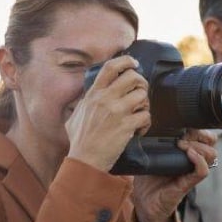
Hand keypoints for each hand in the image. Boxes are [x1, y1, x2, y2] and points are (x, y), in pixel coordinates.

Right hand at [66, 56, 150, 171]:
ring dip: (145, 104)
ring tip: (140, 113)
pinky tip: (140, 129)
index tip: (134, 63)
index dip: (126, 61)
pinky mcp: (126, 126)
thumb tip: (87, 96)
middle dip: (142, 83)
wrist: (85, 160)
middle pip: (133, 77)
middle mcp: (105, 99)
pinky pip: (146, 116)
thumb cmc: (79, 140)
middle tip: (141, 92)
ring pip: (142, 96)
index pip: (110, 67)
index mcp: (93, 95)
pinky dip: (146, 122)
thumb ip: (84, 103)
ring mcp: (117, 112)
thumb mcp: (74, 116)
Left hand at [131, 129, 217, 221]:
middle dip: (200, 134)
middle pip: (211, 142)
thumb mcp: (150, 155)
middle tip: (184, 135)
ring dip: (198, 146)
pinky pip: (202, 171)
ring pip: (211, 154)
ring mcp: (191, 172)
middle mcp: (192, 161)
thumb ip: (154, 142)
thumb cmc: (147, 179)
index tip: (185, 125)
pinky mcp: (187, 184)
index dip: (200, 128)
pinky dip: (199, 160)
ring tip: (182, 145)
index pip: (204, 136)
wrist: (144, 203)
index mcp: (186, 152)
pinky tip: (189, 153)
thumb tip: (150, 126)